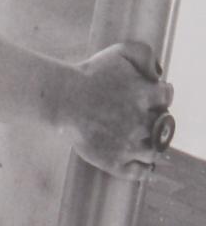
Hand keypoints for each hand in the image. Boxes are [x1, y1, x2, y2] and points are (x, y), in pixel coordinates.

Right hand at [66, 41, 172, 177]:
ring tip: (144, 142)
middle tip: (141, 119)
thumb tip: (159, 72)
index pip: (166, 97)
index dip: (159, 95)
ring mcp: (128, 144)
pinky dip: (143, 169)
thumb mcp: (118, 52)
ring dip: (153, 146)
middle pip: (163, 126)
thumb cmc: (88, 74)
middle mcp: (141, 122)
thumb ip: (144, 54)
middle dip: (154, 121)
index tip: (150, 96)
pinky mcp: (114, 161)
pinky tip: (141, 163)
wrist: (59, 98)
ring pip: (155, 152)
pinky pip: (139, 172)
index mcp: (146, 96)